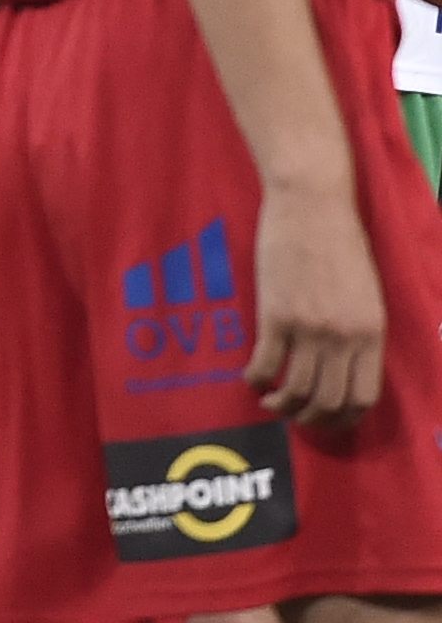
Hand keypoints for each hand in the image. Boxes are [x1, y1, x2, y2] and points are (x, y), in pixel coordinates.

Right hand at [247, 178, 385, 427]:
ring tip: (271, 401)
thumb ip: (358, 330)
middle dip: (311, 419)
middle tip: (296, 416)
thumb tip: (343, 364)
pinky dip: (256, 378)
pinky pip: (266, 362)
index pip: (363, 397)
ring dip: (282, 405)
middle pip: (329, 401)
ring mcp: (309, 327)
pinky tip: (251, 377)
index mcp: (372, 333)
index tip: (327, 418)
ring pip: (297, 389)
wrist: (311, 203)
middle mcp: (344, 337)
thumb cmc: (339, 241)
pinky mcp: (275, 314)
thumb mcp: (365, 293)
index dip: (344, 418)